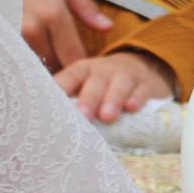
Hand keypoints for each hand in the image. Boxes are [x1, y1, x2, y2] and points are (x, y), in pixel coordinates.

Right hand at [20, 0, 110, 71]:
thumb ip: (84, 6)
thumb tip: (108, 28)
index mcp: (53, 14)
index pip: (74, 57)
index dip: (80, 66)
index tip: (82, 66)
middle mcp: (31, 29)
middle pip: (53, 65)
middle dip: (60, 66)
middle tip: (60, 60)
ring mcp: (8, 36)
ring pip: (32, 65)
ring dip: (39, 66)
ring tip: (39, 55)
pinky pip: (11, 60)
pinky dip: (19, 62)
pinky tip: (19, 55)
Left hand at [55, 50, 175, 122]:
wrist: (140, 69)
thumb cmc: (102, 86)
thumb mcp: (85, 87)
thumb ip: (69, 100)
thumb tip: (46, 123)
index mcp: (83, 70)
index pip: (70, 76)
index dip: (61, 88)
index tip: (52, 104)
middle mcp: (104, 70)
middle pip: (95, 81)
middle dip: (89, 98)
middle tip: (83, 116)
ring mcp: (127, 75)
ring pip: (120, 84)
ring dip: (113, 99)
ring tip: (108, 117)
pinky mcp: (147, 84)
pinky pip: (143, 89)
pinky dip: (138, 98)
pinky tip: (133, 108)